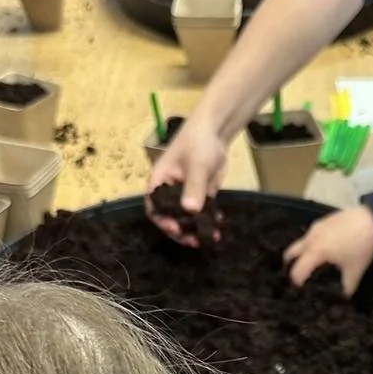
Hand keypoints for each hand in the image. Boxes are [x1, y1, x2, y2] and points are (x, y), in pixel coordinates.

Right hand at [146, 116, 227, 245]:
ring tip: (210, 238)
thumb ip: (193, 187)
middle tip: (194, 241)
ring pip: (186, 219)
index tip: (176, 230)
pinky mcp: (199, 197)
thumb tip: (190, 210)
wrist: (216, 131)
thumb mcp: (196, 165)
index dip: (162, 222)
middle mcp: (169, 192)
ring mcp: (184, 196)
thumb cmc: (198, 142)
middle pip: (170, 218)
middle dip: (181, 232)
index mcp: (159, 182)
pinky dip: (208, 222)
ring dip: (196, 230)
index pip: (154, 208)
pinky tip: (218, 228)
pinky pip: (201, 214)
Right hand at [283, 205, 372, 295]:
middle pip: (290, 253)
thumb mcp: (355, 271)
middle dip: (290, 265)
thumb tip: (343, 298)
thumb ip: (346, 287)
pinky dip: (310, 244)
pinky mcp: (322, 221)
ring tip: (309, 263)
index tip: (300, 290)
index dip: (296, 283)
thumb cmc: (361, 246)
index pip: (297, 271)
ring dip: (300, 254)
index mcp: (316, 252)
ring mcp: (315, 228)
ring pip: (300, 243)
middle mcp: (310, 239)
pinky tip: (322, 249)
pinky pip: (310, 235)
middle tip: (297, 276)